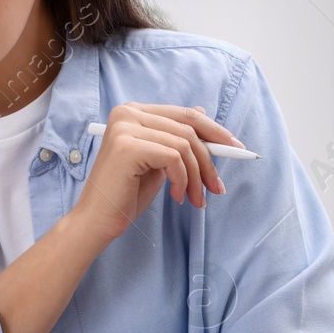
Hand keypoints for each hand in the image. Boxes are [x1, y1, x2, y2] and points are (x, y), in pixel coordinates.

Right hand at [70, 102, 243, 245]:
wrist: (97, 220)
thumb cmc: (126, 194)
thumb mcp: (159, 162)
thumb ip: (176, 139)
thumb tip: (204, 114)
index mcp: (132, 112)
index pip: (183, 114)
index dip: (214, 131)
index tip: (236, 148)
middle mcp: (127, 113)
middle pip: (188, 127)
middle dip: (209, 159)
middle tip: (217, 187)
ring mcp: (125, 127)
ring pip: (184, 144)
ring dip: (197, 176)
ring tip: (195, 199)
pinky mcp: (127, 145)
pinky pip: (174, 157)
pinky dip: (183, 180)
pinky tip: (176, 196)